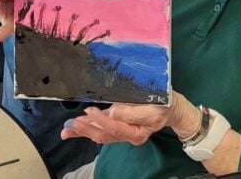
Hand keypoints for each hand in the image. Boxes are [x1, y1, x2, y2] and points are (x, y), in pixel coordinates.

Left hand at [60, 91, 198, 145]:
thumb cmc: (165, 104)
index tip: (89, 112)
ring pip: (100, 134)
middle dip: (85, 130)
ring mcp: (123, 131)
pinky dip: (90, 127)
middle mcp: (128, 134)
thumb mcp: (153, 107)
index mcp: (136, 132)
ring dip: (83, 131)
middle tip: (69, 126)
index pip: (115, 128)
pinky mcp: (120, 124)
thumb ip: (132, 111)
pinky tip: (78, 125)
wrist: (174, 109)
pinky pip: (103, 129)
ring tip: (67, 130)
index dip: (101, 121)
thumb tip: (112, 112)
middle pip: (103, 135)